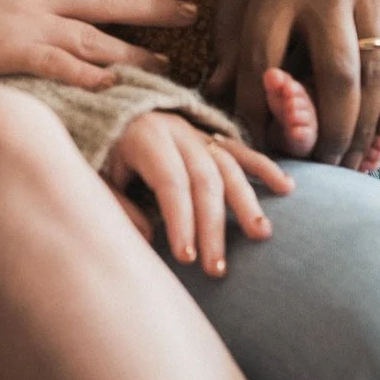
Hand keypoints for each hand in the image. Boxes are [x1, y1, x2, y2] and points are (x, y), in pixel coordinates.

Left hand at [102, 111, 292, 277]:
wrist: (99, 112)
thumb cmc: (95, 154)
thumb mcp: (94, 178)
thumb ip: (117, 206)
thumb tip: (149, 238)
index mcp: (144, 135)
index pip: (170, 182)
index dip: (180, 220)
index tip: (185, 258)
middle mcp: (176, 130)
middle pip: (203, 178)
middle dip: (212, 225)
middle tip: (216, 268)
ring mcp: (196, 131)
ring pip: (227, 166)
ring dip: (245, 202)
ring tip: (259, 234)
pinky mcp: (209, 136)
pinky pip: (241, 151)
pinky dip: (264, 168)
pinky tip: (284, 188)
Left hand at [206, 0, 379, 169]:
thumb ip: (234, 23)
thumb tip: (219, 88)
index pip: (262, 64)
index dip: (258, 112)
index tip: (255, 142)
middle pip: (332, 82)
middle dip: (324, 137)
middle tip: (317, 167)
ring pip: (377, 77)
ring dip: (364, 129)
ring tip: (351, 160)